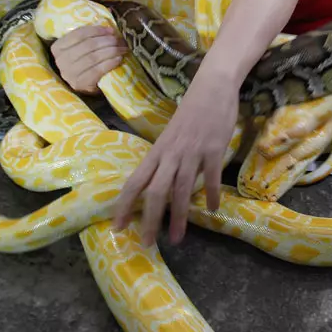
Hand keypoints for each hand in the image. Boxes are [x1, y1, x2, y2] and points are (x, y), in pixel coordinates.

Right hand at [49, 25, 126, 94]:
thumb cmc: (82, 62)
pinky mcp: (80, 84)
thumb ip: (88, 36)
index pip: (78, 34)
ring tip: (123, 48)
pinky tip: (119, 59)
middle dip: (107, 41)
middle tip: (120, 40)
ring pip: (94, 57)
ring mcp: (69, 74)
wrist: (82, 86)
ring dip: (112, 51)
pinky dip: (110, 62)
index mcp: (57, 47)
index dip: (97, 30)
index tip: (111, 30)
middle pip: (88, 45)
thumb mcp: (80, 48)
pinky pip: (98, 70)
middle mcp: (60, 61)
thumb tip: (109, 16)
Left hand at [112, 72, 238, 245]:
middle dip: (150, 219)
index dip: (125, 205)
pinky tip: (212, 209)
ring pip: (181, 189)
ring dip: (179, 216)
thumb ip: (167, 159)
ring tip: (176, 238)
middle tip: (147, 243)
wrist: (212, 87)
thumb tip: (161, 184)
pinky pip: (211, 177)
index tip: (118, 226)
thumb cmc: (191, 112)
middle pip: (155, 191)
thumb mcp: (171, 136)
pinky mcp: (213, 149)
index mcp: (157, 151)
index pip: (135, 181)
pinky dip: (211, 194)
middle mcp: (170, 154)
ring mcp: (192, 152)